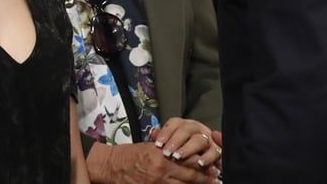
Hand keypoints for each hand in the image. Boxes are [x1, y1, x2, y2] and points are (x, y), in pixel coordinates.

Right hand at [91, 141, 219, 182]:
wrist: (111, 165)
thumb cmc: (130, 154)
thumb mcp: (150, 147)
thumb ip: (168, 151)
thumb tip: (186, 157)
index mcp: (162, 155)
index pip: (187, 161)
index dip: (202, 167)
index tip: (213, 170)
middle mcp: (160, 169)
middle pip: (188, 177)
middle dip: (203, 180)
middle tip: (215, 181)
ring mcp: (155, 182)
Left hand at [151, 118, 222, 172]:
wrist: (201, 164)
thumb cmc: (183, 152)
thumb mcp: (171, 144)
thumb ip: (163, 137)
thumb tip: (153, 132)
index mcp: (184, 126)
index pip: (175, 123)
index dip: (166, 132)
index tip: (158, 143)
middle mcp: (197, 130)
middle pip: (187, 129)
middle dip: (176, 141)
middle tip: (168, 152)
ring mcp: (208, 139)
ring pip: (200, 140)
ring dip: (188, 149)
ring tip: (179, 157)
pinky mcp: (217, 151)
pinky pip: (215, 152)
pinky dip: (208, 157)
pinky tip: (200, 163)